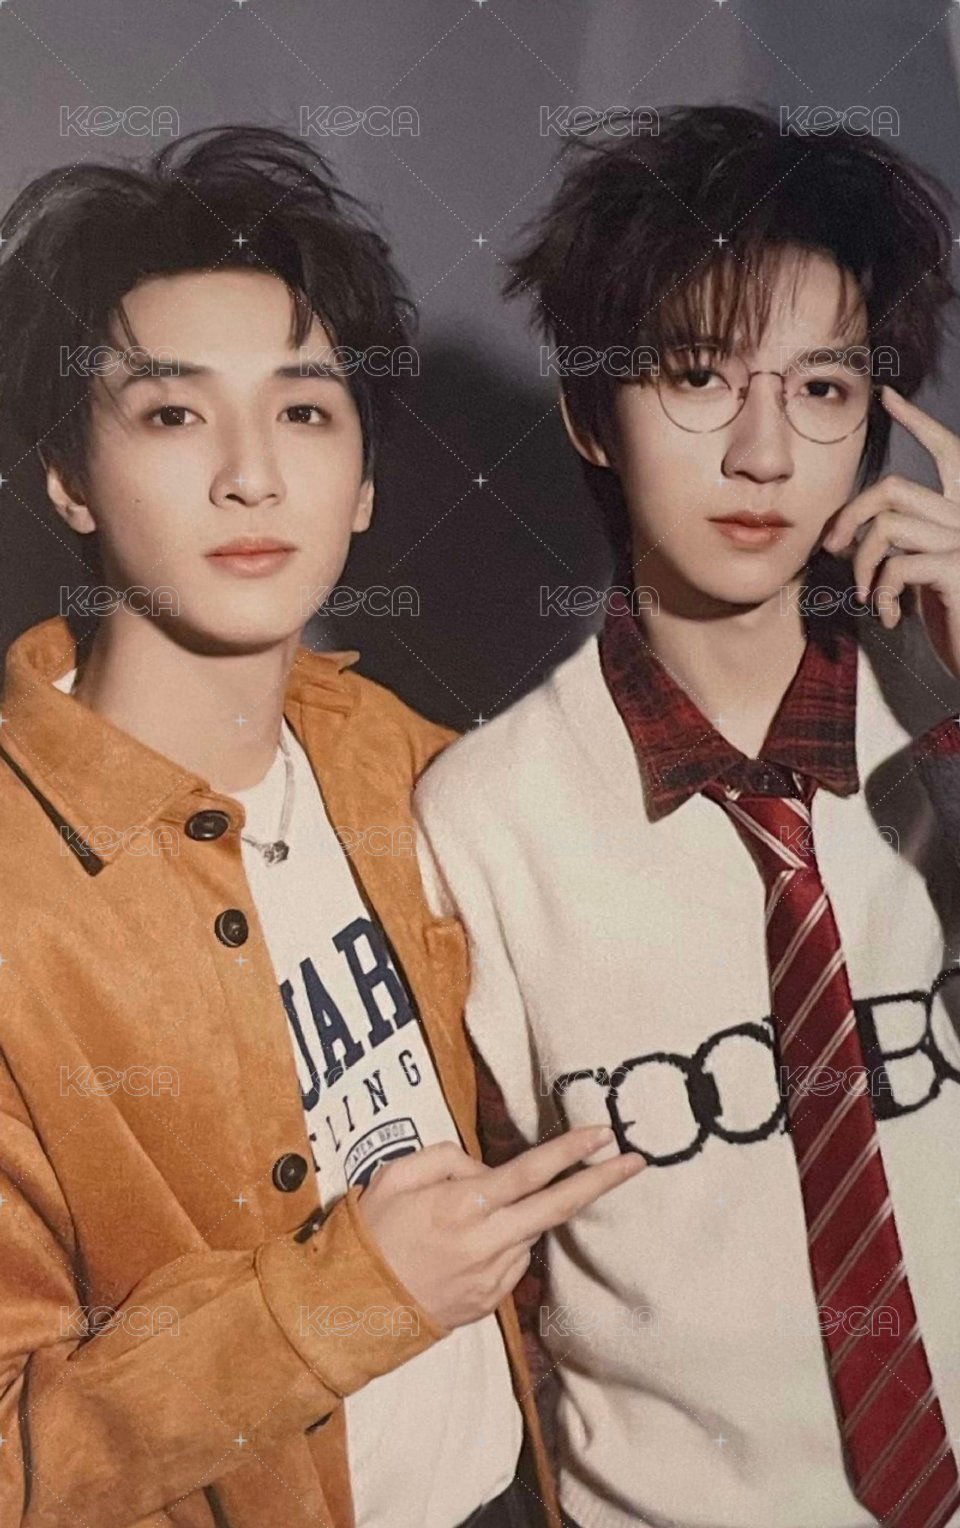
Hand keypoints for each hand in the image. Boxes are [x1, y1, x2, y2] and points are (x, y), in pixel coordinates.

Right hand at [356, 1129, 643, 1330]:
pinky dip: (506, 1241)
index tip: (603, 1133)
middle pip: (558, 1207)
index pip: (530, 1171)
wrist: (351, 1310)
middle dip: (602, 1181)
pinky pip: (513, 1260)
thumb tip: (482, 1166)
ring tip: (480, 1212)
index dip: (570, 1151)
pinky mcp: (490, 1301)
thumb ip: (444, 1159)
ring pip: (531, 1232)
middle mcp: (486, 1242)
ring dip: (529, 1213)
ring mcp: (492, 1277)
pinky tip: (472, 1242)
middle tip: (637, 1161)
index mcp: (462, 1206)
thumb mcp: (394, 1177)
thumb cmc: (370, 1235)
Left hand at [822, 386, 959, 677]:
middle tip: (833, 549)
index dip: (918, 422)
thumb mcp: (919, 576)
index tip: (887, 396)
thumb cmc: (953, 620)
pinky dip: (881, 593)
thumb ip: (898, 546)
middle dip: (850, 516)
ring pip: (887, 525)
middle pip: (893, 488)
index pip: (948, 452)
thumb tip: (846, 535)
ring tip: (867, 595)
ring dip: (863, 565)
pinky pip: (897, 565)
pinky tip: (888, 617)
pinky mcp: (958, 569)